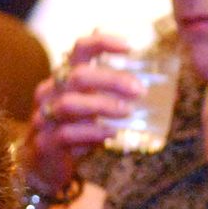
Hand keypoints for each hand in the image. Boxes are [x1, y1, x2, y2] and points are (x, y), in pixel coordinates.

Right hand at [22, 32, 149, 192]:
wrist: (42, 165)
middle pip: (78, 75)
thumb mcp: (94, 108)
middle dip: (111, 80)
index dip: (103, 43)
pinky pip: (67, 134)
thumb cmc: (74, 130)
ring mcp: (44, 116)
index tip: (130, 46)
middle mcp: (51, 92)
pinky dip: (92, 132)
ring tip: (128, 112)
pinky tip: (111, 133)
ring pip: (69, 104)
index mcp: (64, 77)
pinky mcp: (45, 143)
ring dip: (102, 105)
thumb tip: (165, 91)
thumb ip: (117, 97)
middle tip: (139, 90)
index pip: (80, 49)